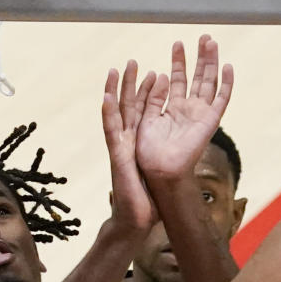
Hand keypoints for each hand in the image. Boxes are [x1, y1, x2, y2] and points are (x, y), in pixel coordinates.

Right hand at [102, 61, 168, 233]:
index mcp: (139, 143)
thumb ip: (161, 160)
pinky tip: (105, 97)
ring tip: (115, 69)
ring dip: (115, 91)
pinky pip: (111, 132)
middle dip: (130, 84)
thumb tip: (175, 154)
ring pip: (116, 114)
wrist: (137, 220)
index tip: (153, 73)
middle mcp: (128, 141)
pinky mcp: (116, 156)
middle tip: (131, 61)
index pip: (143, 112)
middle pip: (128, 106)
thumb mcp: (156, 172)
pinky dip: (107, 114)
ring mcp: (120, 147)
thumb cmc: (148, 200)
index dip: (147, 93)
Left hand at [136, 35, 233, 182]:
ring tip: (212, 42)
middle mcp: (190, 110)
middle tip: (203, 37)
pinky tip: (228, 66)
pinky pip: (221, 100)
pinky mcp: (210, 121)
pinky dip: (226, 84)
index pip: (179, 79)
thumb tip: (161, 74)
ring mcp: (201, 114)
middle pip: (198, 77)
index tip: (178, 43)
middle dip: (200, 57)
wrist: (159, 170)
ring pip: (210, 83)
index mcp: (173, 109)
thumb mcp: (146, 117)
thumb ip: (153, 97)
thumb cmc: (148, 152)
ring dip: (212, 63)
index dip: (179, 62)